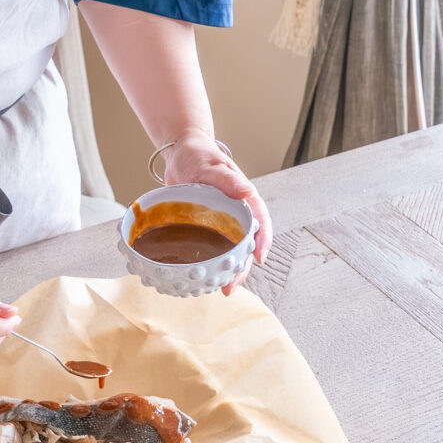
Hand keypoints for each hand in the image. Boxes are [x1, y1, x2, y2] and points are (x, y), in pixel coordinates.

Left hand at [162, 129, 273, 294]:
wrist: (180, 153)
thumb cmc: (199, 155)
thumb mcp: (211, 165)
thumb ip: (227, 179)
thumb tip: (247, 191)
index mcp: (245, 200)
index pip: (261, 223)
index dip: (262, 242)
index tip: (258, 259)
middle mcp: (237, 214)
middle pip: (245, 245)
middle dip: (241, 268)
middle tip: (230, 287)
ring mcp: (222, 223)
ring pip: (229, 250)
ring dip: (226, 270)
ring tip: (219, 289)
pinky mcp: (206, 227)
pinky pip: (211, 247)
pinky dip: (209, 262)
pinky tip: (201, 276)